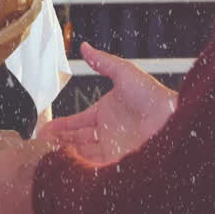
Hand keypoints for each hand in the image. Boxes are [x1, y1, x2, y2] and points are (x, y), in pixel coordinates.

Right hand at [38, 43, 177, 163]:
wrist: (173, 119)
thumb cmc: (153, 95)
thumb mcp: (124, 72)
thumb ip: (102, 61)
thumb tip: (84, 46)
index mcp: (105, 113)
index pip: (77, 122)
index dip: (61, 126)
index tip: (45, 130)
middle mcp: (107, 132)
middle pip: (77, 140)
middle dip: (59, 142)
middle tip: (41, 145)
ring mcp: (112, 148)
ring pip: (83, 154)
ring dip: (67, 154)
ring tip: (50, 155)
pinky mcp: (118, 162)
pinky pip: (94, 166)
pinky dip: (80, 166)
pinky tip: (68, 165)